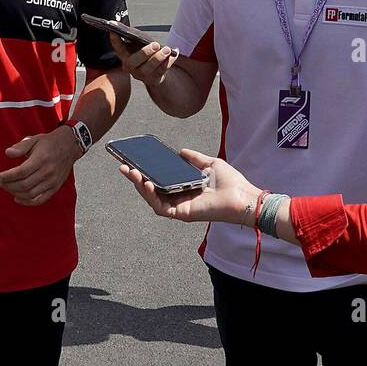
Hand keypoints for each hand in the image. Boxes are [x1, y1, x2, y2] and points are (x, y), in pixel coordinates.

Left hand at [0, 125, 76, 205]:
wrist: (69, 146)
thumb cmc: (49, 142)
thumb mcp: (34, 139)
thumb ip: (20, 146)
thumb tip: (7, 153)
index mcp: (41, 159)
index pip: (21, 172)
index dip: (7, 177)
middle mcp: (48, 172)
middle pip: (24, 185)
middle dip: (8, 186)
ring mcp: (52, 181)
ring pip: (30, 194)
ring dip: (15, 193)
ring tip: (7, 188)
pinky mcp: (55, 187)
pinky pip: (40, 200)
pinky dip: (27, 202)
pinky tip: (17, 198)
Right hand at [108, 34, 178, 85]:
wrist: (155, 72)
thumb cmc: (144, 53)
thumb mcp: (136, 42)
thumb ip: (129, 33)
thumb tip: (115, 23)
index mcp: (124, 55)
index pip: (117, 48)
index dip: (115, 40)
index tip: (114, 32)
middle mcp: (130, 67)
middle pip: (133, 61)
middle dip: (144, 53)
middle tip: (155, 44)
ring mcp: (142, 74)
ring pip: (148, 68)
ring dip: (158, 58)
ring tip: (167, 49)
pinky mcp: (153, 79)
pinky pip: (161, 71)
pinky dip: (169, 62)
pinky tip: (174, 53)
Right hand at [118, 149, 259, 224]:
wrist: (243, 196)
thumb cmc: (230, 182)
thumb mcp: (210, 164)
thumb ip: (194, 158)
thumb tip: (180, 151)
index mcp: (185, 187)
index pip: (160, 181)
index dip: (146, 172)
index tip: (134, 160)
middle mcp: (179, 198)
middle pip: (152, 190)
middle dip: (136, 178)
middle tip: (124, 166)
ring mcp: (179, 207)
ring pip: (152, 199)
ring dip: (139, 186)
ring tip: (131, 172)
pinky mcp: (182, 214)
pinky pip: (160, 207)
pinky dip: (150, 196)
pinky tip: (146, 183)